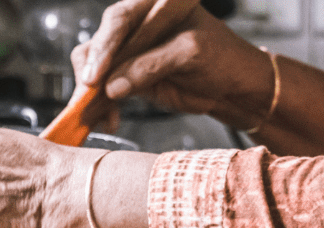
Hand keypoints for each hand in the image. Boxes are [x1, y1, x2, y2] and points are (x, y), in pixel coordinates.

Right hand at [71, 0, 272, 130]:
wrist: (233, 88)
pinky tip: (108, 119)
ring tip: (97, 113)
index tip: (96, 75)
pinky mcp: (127, 76)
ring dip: (92, 93)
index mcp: (156, 5)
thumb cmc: (223, 59)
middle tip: (90, 94)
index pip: (120, 19)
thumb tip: (112, 86)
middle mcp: (138, 24)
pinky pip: (103, 89)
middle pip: (99, 42)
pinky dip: (101, 106)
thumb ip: (151, 65)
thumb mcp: (190, 53)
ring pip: (94, 67)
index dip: (104, 46)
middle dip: (92, 71)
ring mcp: (130, 51)